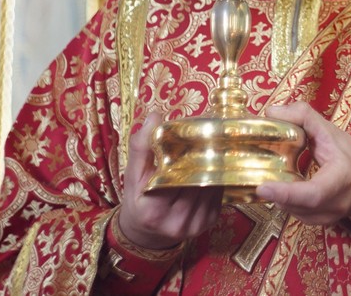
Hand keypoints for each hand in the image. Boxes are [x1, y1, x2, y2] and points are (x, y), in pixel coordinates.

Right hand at [117, 113, 222, 248]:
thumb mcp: (132, 175)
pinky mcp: (209, 223)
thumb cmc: (138, 200)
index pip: (175, 177)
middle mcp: (176, 222)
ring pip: (211, 187)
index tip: (193, 135)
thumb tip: (155, 117)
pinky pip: (218, 195)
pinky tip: (214, 165)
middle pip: (197, 181)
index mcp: (153, 211)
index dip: (186, 155)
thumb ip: (141, 146)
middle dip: (203, 157)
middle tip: (209, 134)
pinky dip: (217, 178)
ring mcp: (195, 225)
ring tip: (214, 145)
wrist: (145, 233)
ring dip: (214, 166)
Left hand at [256, 102, 350, 225]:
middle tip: (259, 184)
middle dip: (278, 196)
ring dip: (281, 201)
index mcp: (341, 177)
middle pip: (301, 207)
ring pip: (298, 214)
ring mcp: (332, 215)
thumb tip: (271, 112)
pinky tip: (282, 192)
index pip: (314, 193)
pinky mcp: (325, 221)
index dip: (287, 193)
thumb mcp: (328, 128)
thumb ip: (301, 115)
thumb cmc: (349, 150)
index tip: (263, 187)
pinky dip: (289, 205)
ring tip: (269, 184)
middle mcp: (338, 201)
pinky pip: (301, 217)